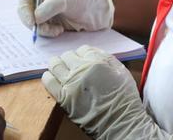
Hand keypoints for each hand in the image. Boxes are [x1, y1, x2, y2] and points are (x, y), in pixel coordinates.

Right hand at [17, 0, 113, 37]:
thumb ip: (49, 7)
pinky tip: (60, 30)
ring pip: (33, 24)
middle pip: (25, 13)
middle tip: (44, 29)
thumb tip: (35, 18)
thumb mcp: (65, 1)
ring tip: (57, 30)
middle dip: (33, 23)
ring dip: (43, 30)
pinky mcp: (48, 23)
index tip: (32, 22)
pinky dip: (48, 33)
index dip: (24, 10)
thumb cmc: (81, 1)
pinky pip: (41, 31)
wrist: (95, 14)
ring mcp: (43, 12)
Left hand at [43, 46, 172, 139]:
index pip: (83, 49)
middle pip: (67, 55)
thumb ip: (106, 59)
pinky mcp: (63, 97)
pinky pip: (48, 81)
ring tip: (61, 72)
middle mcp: (82, 69)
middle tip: (72, 67)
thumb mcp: (121, 72)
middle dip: (69, 60)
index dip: (82, 55)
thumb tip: (92, 52)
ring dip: (57, 66)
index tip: (82, 61)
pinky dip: (49, 77)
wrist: (120, 123)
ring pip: (55, 65)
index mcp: (98, 61)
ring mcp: (71, 83)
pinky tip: (54, 80)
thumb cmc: (124, 99)